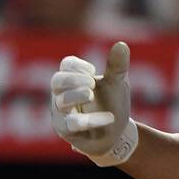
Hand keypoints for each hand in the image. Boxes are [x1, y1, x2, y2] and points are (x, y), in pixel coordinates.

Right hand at [50, 41, 138, 166]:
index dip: (77, 66)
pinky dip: (88, 120)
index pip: (66, 65)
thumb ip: (118, 66)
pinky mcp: (66, 131)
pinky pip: (71, 124)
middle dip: (72, 80)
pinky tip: (108, 118)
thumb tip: (122, 45)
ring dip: (75, 96)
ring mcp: (62, 113)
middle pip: (57, 81)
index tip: (93, 71)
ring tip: (91, 95)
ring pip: (60, 102)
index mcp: (74, 79)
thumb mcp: (118, 84)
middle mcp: (62, 94)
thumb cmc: (112, 104)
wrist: (119, 133)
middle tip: (91, 83)